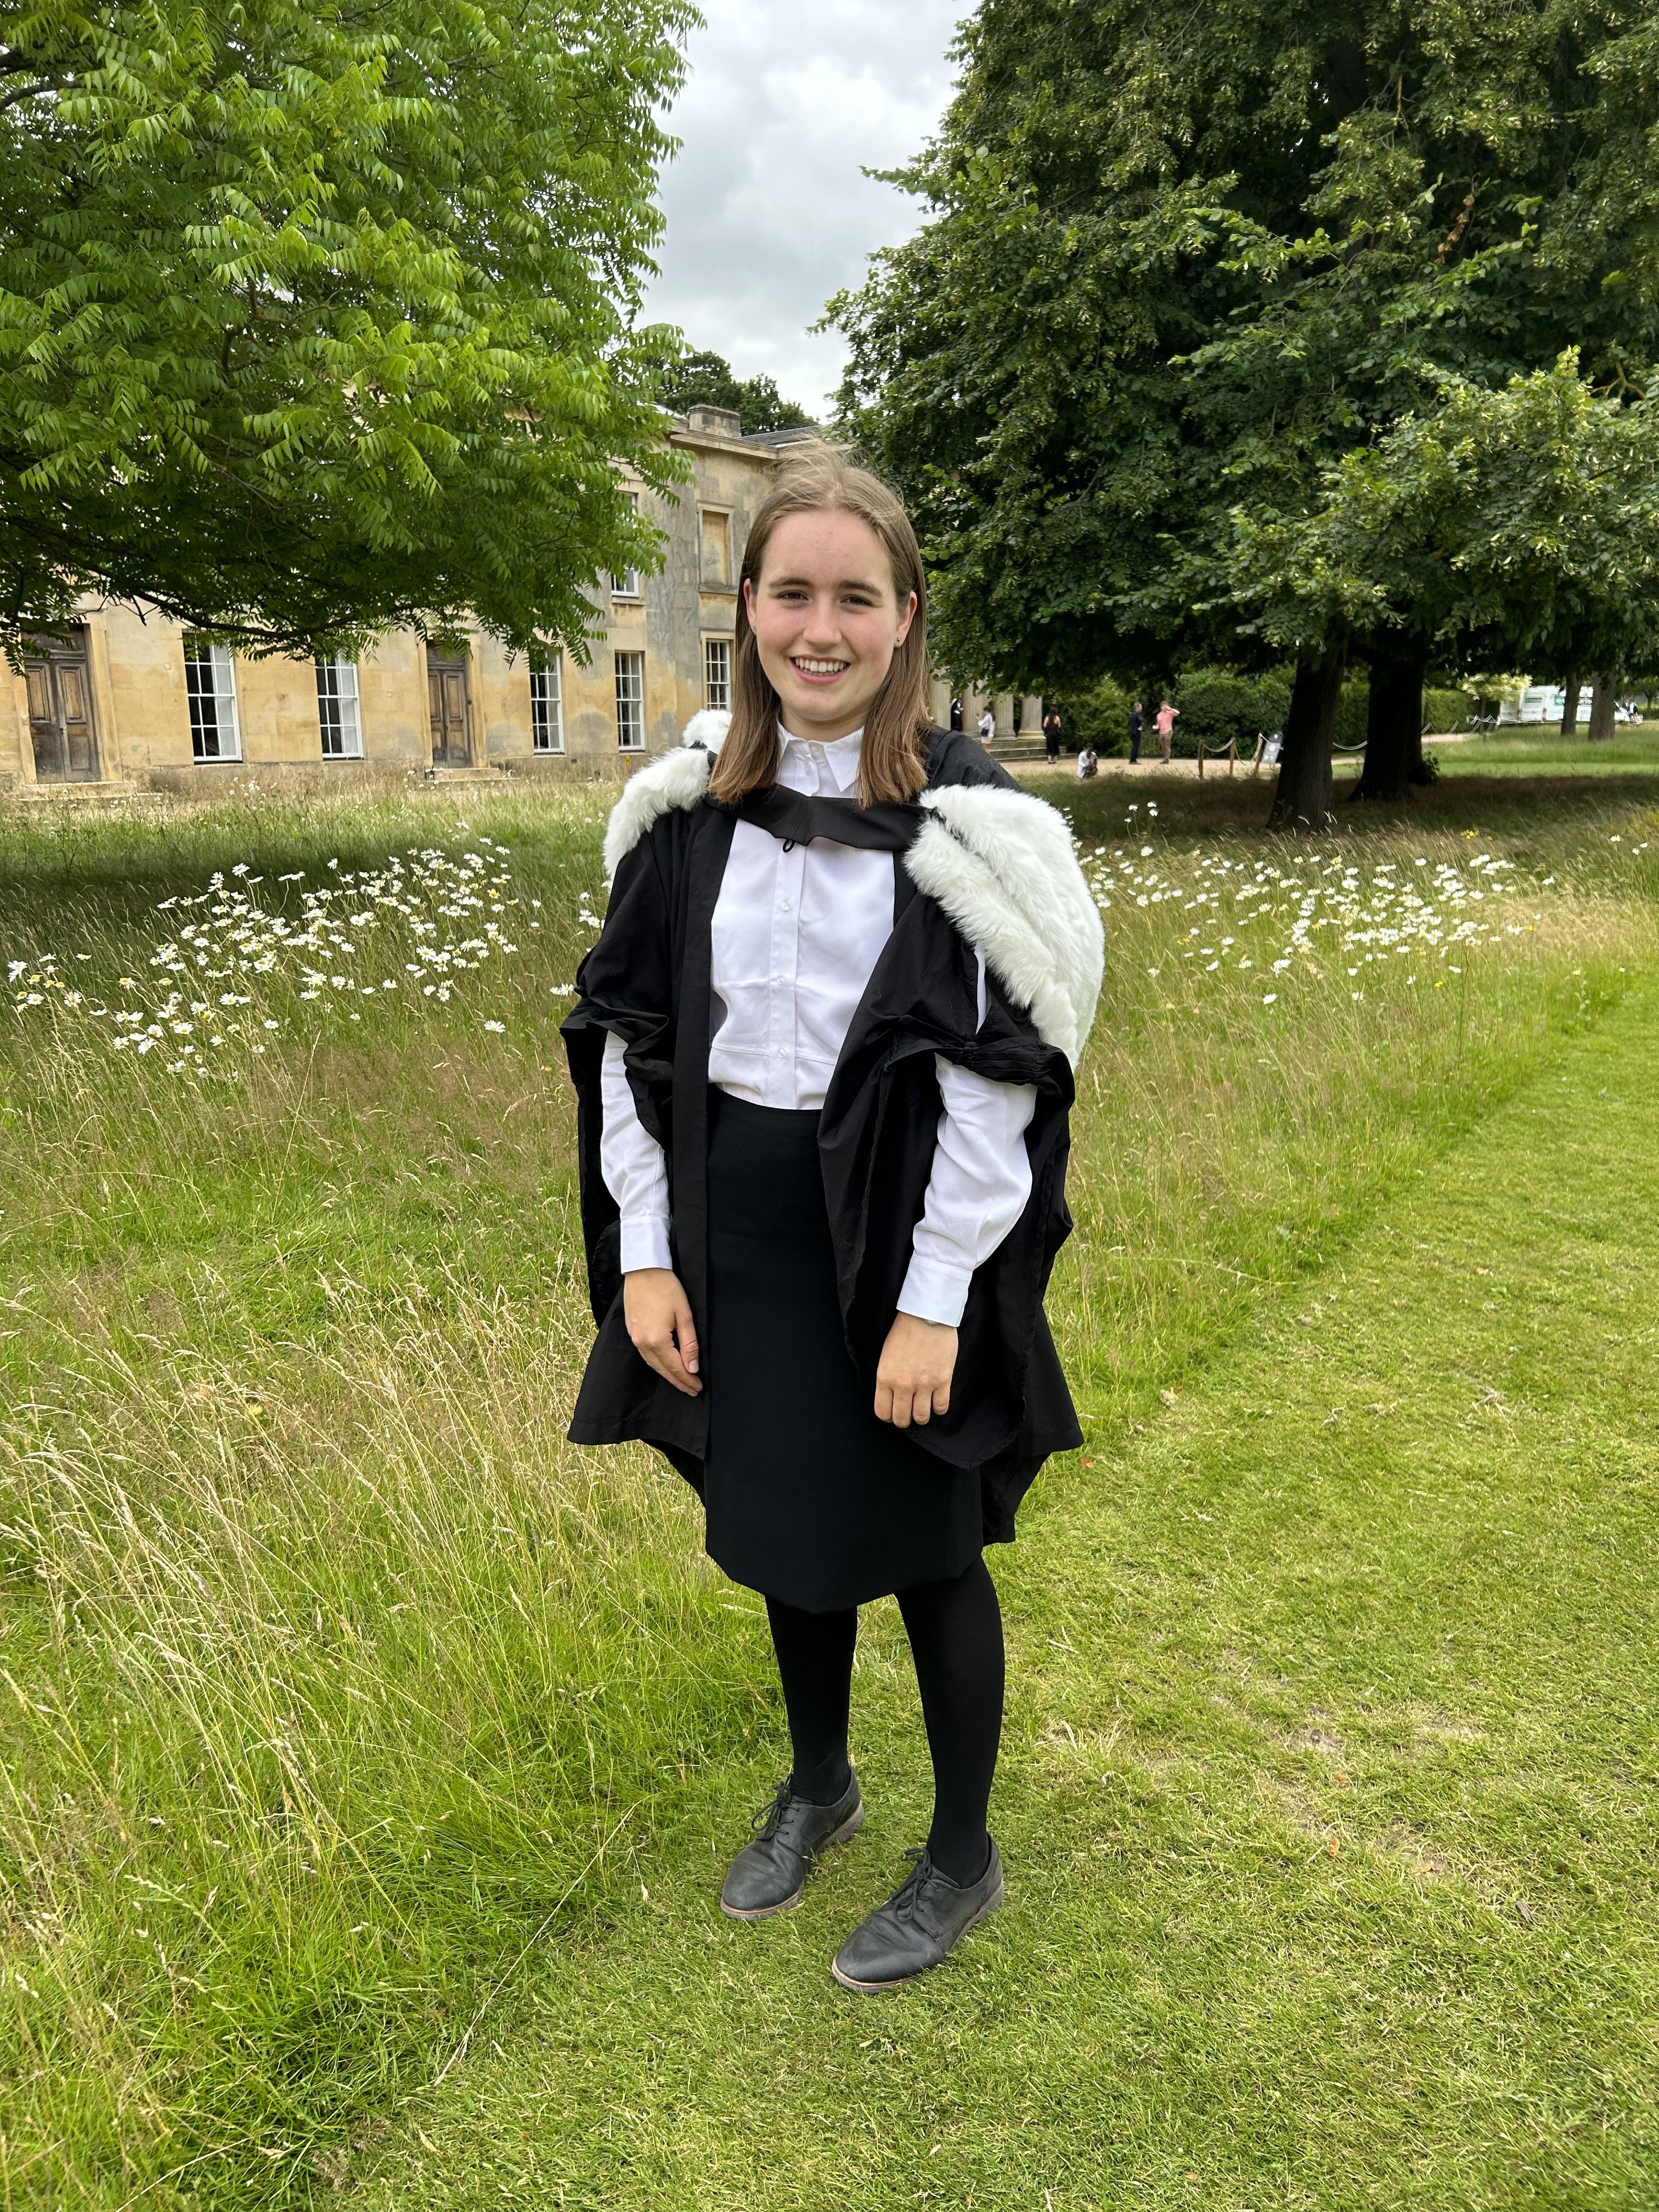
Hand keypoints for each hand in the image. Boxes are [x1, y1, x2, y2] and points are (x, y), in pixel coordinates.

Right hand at [623, 1269, 701, 1396]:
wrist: (643, 1268)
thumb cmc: (666, 1287)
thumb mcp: (684, 1315)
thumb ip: (689, 1344)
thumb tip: (692, 1367)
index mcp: (656, 1340)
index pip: (675, 1367)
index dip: (687, 1379)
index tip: (698, 1387)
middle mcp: (642, 1342)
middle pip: (662, 1369)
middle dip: (678, 1381)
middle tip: (692, 1390)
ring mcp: (634, 1337)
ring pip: (652, 1364)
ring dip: (667, 1374)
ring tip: (681, 1381)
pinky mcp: (631, 1331)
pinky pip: (645, 1354)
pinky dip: (656, 1363)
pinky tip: (664, 1364)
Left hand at [874, 1314, 957, 1427]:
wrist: (926, 1314)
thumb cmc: (904, 1331)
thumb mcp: (885, 1355)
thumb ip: (887, 1378)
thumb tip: (892, 1396)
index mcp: (885, 1378)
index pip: (882, 1412)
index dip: (888, 1416)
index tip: (893, 1412)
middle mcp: (903, 1385)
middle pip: (902, 1419)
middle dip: (904, 1420)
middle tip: (908, 1413)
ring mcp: (924, 1384)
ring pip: (922, 1417)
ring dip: (922, 1416)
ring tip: (923, 1408)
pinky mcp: (943, 1380)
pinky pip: (941, 1407)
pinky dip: (939, 1408)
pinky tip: (936, 1401)